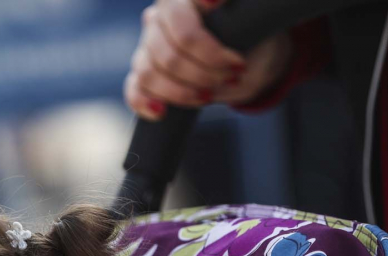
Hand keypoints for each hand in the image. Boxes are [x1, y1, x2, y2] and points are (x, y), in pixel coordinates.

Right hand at [124, 0, 293, 117]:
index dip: (198, 11)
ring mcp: (147, 47)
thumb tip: (222, 23)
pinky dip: (145, 102)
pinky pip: (134, 90)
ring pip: (150, 73)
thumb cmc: (249, 40)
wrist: (246, 65)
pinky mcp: (143, 75)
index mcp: (183, 0)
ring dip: (183, 91)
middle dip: (205, 71)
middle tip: (234, 75)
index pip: (181, 6)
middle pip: (170, 51)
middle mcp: (158, 18)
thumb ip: (236, 22)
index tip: (214, 5)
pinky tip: (162, 112)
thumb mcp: (253, 26)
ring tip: (209, 95)